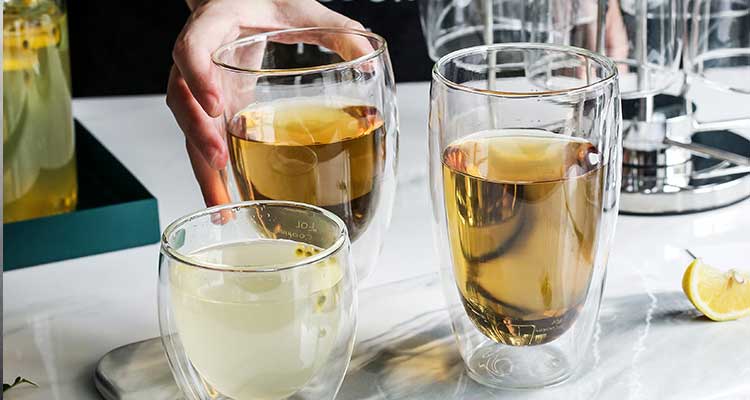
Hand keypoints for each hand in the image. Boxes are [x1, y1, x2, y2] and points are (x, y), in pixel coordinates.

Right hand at [167, 0, 363, 205]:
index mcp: (213, 25)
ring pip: (189, 130)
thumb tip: (370, 56)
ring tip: (221, 207)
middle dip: (197, 134)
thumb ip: (337, 29)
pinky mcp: (212, 108)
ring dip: (203, 168)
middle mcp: (197, 59)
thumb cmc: (265, 1)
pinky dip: (213, 174)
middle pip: (182, 100)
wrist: (240, 1)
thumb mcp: (301, 9)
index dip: (197, 76)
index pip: (191, 49)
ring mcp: (200, 86)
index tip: (215, 104)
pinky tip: (225, 205)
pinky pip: (204, 142)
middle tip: (219, 162)